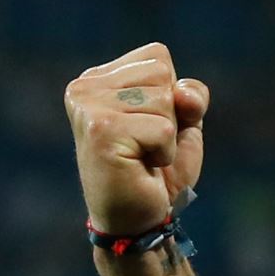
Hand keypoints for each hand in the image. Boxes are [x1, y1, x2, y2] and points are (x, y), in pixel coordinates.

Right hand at [64, 42, 209, 234]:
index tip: (150, 125)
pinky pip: (163, 129)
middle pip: (161, 73)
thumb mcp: (182, 123)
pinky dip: (164, 153)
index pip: (157, 56)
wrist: (140, 219)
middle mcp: (84, 87)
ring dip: (166, 135)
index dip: (172, 94)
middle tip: (146, 145)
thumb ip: (190, 96)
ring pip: (163, 100)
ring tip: (142, 155)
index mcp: (98, 77)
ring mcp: (88, 107)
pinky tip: (140, 166)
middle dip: (170, 114)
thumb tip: (184, 95)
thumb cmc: (157, 170)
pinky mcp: (101, 132)